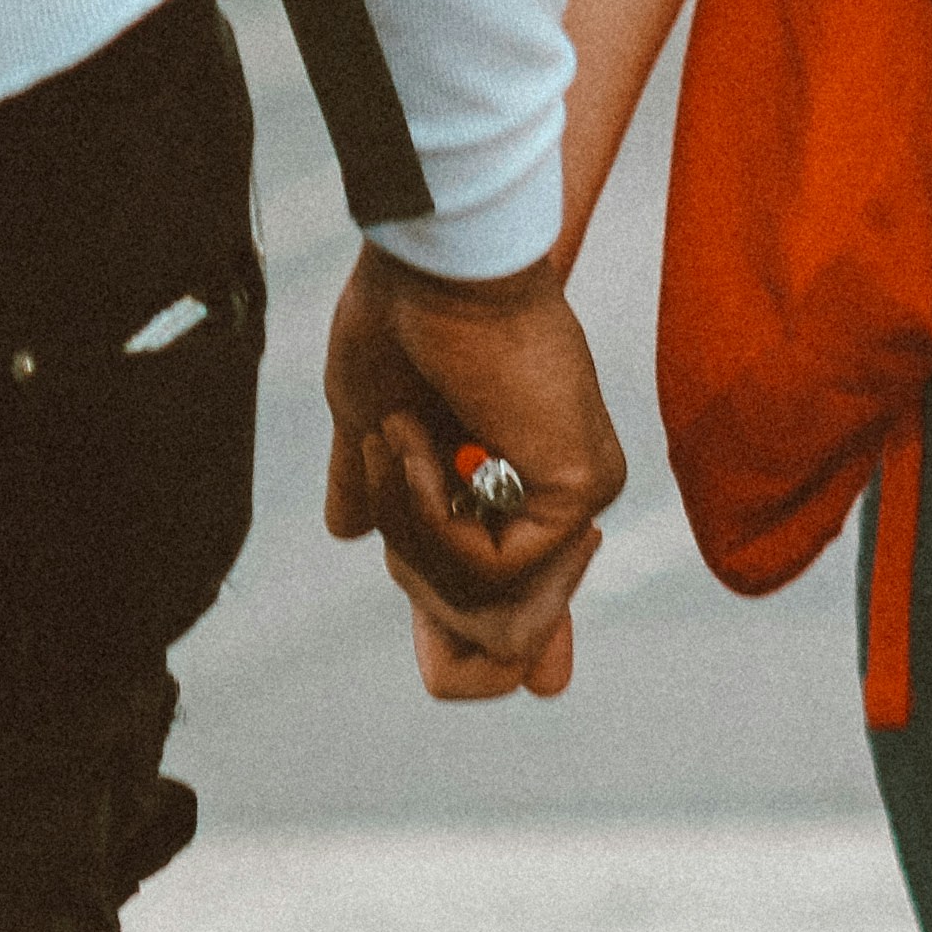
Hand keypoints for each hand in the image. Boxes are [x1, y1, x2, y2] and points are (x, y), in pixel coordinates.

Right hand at [321, 243, 630, 700]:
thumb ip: (375, 494)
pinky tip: (420, 441)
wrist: (429, 265)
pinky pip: (492, 570)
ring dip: (412, 530)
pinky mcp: (582, 490)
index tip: (439, 665)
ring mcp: (577, 505)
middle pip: (494, 648)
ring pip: (487, 611)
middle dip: (415, 572)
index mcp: (516, 508)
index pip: (513, 637)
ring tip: (397, 438)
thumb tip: (349, 538)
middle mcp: (560, 516)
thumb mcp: (370, 424)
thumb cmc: (402, 324)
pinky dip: (430, 511)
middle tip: (388, 459)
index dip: (469, 666)